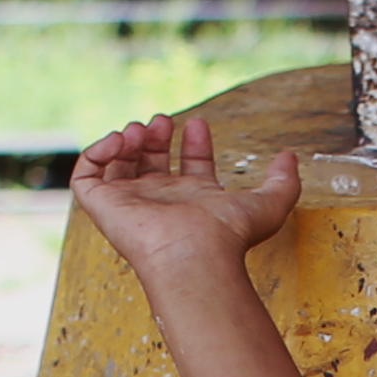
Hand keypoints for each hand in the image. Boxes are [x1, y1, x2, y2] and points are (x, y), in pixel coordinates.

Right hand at [72, 108, 299, 278]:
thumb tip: (290, 157)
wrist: (193, 254)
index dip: (194, 143)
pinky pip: (86, 176)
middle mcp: (160, 203)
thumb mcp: (269, 203)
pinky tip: (120, 142)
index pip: (189, 167)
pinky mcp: (102, 207)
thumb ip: (283, 182)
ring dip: (127, 140)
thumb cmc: (227, 236)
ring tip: (142, 131)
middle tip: (162, 122)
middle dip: (156, 136)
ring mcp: (129, 205)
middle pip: (151, 162)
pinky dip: (97, 152)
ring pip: (117, 166)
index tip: (199, 124)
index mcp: (193, 201)